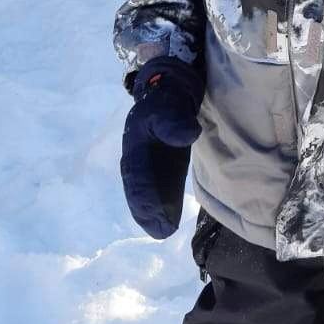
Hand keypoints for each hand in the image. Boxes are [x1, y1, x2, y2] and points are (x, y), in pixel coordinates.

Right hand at [120, 59, 205, 238]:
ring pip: (148, 193)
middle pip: (139, 189)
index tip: (156, 212)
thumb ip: (175, 121)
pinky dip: (163, 205)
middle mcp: (138, 159)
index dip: (145, 195)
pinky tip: (170, 221)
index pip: (138, 175)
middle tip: (161, 231)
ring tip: (164, 232)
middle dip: (147, 210)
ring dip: (154, 213)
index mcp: (135, 145)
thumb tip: (188, 135)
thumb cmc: (167, 100)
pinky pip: (160, 189)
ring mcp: (149, 164)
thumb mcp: (169, 106)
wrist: (169, 91)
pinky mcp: (162, 167)